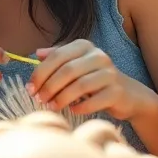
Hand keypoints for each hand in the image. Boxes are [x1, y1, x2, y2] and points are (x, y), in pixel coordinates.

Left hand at [28, 40, 153, 120]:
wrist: (127, 95)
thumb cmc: (94, 80)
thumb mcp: (75, 65)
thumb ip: (57, 58)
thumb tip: (36, 54)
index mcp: (84, 46)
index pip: (57, 56)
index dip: (40, 72)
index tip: (30, 88)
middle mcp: (98, 56)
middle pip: (67, 70)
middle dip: (49, 86)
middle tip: (39, 99)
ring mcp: (110, 73)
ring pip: (80, 85)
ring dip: (62, 98)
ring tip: (52, 106)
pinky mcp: (117, 91)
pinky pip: (94, 100)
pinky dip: (80, 107)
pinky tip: (72, 110)